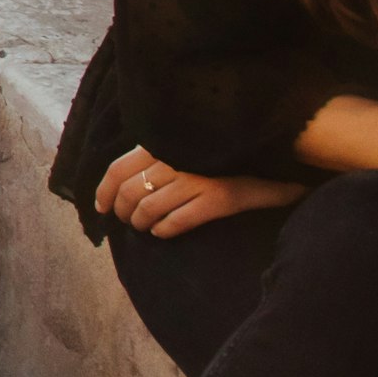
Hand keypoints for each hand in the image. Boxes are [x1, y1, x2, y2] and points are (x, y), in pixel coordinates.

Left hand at [94, 143, 306, 238]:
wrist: (275, 160)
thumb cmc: (221, 156)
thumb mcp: (184, 147)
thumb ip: (156, 158)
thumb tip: (119, 187)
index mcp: (163, 143)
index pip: (118, 169)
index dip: (103, 191)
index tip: (101, 207)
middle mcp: (176, 159)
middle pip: (130, 192)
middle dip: (124, 212)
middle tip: (129, 221)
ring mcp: (198, 178)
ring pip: (149, 209)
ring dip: (141, 224)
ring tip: (146, 227)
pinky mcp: (219, 199)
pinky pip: (176, 222)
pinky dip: (163, 231)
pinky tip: (163, 233)